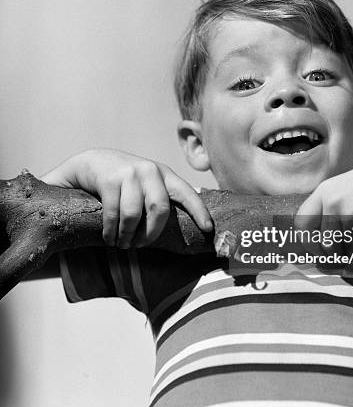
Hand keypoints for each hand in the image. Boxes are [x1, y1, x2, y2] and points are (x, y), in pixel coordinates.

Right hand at [41, 149, 211, 247]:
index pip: (186, 193)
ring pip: (134, 214)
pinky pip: (114, 214)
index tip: (208, 229)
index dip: (199, 211)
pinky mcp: (109, 179)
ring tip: (122, 243)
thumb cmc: (124, 181)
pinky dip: (111, 232)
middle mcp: (150, 171)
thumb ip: (159, 199)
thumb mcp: (146, 184)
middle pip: (160, 208)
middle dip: (151, 233)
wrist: (91, 162)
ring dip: (127, 236)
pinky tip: (109, 237)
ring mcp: (129, 173)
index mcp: (164, 174)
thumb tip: (178, 232)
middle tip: (141, 245)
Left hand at [294, 151, 352, 257]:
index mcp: (323, 193)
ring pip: (347, 252)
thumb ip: (326, 212)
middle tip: (346, 258)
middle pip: (325, 245)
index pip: (302, 224)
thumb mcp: (340, 190)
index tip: (317, 252)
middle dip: (336, 257)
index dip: (307, 243)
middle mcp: (333, 202)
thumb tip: (319, 250)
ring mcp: (352, 211)